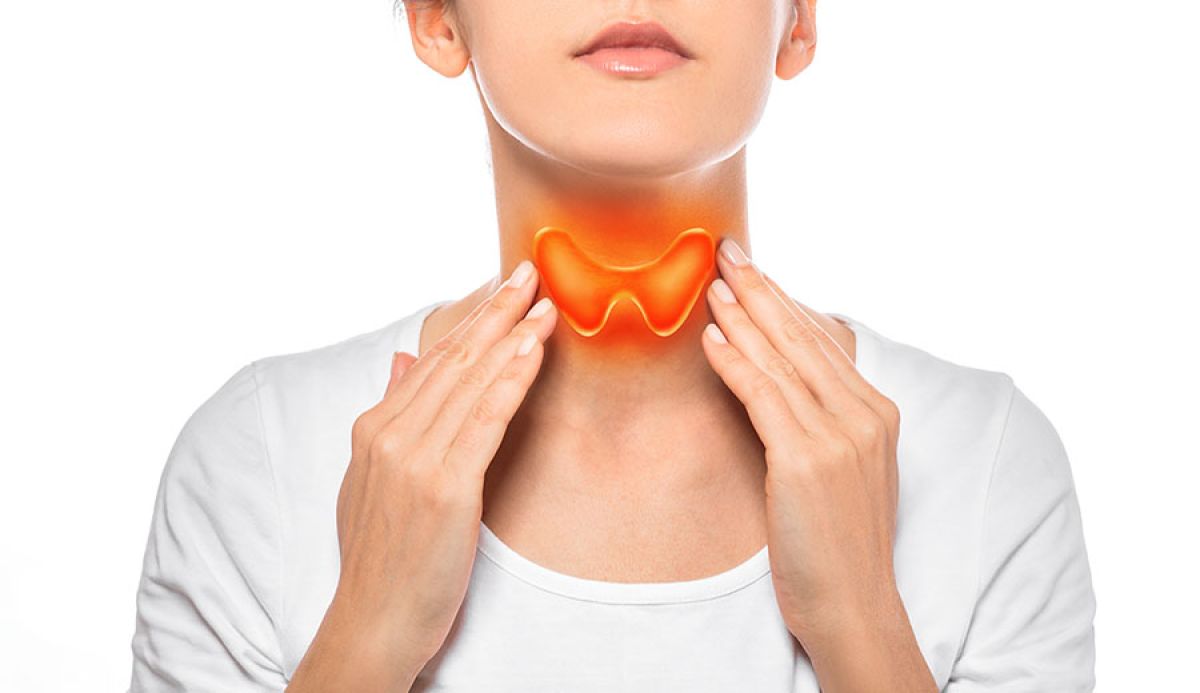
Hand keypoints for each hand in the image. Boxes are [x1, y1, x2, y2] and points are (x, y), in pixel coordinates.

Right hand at [290, 260, 556, 689]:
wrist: (374, 618)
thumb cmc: (381, 555)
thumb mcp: (370, 479)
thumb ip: (389, 414)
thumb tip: (404, 360)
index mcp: (373, 428)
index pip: (432, 360)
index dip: (470, 320)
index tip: (503, 289)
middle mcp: (390, 434)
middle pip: (453, 359)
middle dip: (495, 311)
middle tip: (529, 270)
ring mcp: (415, 458)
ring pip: (471, 381)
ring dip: (512, 334)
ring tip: (545, 300)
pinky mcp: (445, 486)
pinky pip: (485, 419)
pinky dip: (512, 378)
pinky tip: (534, 349)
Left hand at [699, 239, 902, 649]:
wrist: (853, 603)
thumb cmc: (838, 542)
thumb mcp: (844, 471)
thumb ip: (825, 421)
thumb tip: (781, 380)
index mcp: (876, 413)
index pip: (821, 342)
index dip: (783, 301)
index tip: (754, 269)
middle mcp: (864, 415)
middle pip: (801, 338)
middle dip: (760, 290)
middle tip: (726, 250)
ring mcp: (839, 436)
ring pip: (781, 359)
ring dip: (741, 315)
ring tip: (711, 282)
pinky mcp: (806, 460)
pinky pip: (763, 395)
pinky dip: (735, 362)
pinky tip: (711, 338)